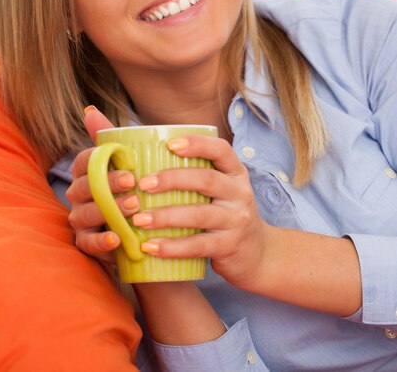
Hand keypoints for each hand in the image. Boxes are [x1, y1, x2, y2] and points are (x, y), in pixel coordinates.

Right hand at [66, 108, 139, 263]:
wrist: (145, 230)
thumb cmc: (135, 188)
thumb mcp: (130, 163)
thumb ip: (112, 138)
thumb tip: (89, 109)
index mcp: (87, 171)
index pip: (84, 161)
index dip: (101, 161)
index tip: (129, 165)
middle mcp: (78, 194)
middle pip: (84, 187)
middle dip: (108, 185)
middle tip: (134, 184)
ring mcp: (79, 219)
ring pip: (84, 214)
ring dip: (109, 211)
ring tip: (133, 208)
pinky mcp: (86, 243)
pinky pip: (86, 244)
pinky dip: (101, 242)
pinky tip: (117, 238)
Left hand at [134, 135, 269, 290]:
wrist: (259, 254)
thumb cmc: (226, 214)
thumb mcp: (222, 190)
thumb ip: (196, 176)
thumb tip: (147, 161)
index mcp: (235, 173)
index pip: (221, 150)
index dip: (197, 144)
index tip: (170, 144)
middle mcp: (239, 193)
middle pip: (206, 179)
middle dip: (172, 179)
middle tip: (143, 184)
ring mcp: (236, 220)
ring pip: (200, 214)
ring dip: (166, 216)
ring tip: (139, 219)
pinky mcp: (229, 246)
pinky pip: (198, 245)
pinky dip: (172, 246)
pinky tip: (150, 246)